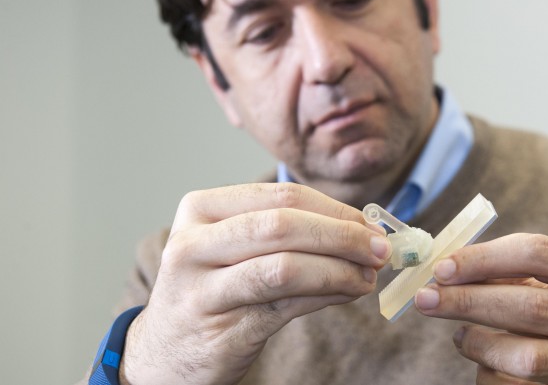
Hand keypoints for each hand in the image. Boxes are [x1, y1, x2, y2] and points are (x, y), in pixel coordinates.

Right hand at [120, 183, 390, 384]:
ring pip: (285, 267)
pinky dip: (326, 296)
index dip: (335, 209)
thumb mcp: (237, 248)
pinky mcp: (219, 328)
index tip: (372, 225)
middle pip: (284, 225)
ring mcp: (201, 288)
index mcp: (201, 208)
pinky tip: (347, 293)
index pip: (282, 196)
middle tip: (380, 249)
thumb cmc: (214, 290)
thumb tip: (363, 230)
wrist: (167, 351)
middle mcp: (193, 243)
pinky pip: (285, 306)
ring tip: (367, 276)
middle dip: (343, 236)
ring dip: (340, 270)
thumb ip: (289, 232)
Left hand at [414, 233, 547, 384]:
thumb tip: (447, 272)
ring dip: (480, 344)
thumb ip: (508, 275)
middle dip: (470, 301)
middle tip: (427, 300)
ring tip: (460, 336)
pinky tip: (485, 362)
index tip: (443, 269)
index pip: (539, 253)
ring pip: (528, 357)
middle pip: (532, 306)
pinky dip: (491, 372)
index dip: (484, 259)